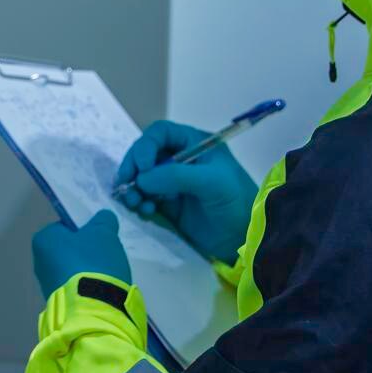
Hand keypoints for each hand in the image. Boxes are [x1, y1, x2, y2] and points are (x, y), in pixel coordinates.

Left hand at [31, 211, 131, 299]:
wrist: (93, 307)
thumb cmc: (93, 262)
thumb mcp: (103, 233)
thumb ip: (103, 220)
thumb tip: (103, 217)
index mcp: (43, 240)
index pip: (66, 227)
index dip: (86, 229)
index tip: (101, 237)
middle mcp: (39, 261)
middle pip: (70, 248)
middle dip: (87, 251)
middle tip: (105, 255)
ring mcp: (46, 284)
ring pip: (73, 268)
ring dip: (88, 269)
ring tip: (106, 274)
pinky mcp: (57, 302)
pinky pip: (75, 286)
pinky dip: (87, 286)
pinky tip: (101, 289)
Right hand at [113, 120, 258, 265]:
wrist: (245, 239)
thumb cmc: (235, 202)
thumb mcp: (212, 182)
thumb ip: (177, 176)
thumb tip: (143, 178)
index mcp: (195, 144)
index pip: (160, 134)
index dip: (146, 146)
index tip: (142, 167)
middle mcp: (181, 159)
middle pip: (145, 154)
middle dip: (133, 168)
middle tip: (125, 184)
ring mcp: (173, 182)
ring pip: (141, 176)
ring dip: (132, 186)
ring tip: (134, 202)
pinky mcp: (168, 204)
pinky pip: (144, 196)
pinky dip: (138, 202)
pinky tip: (144, 211)